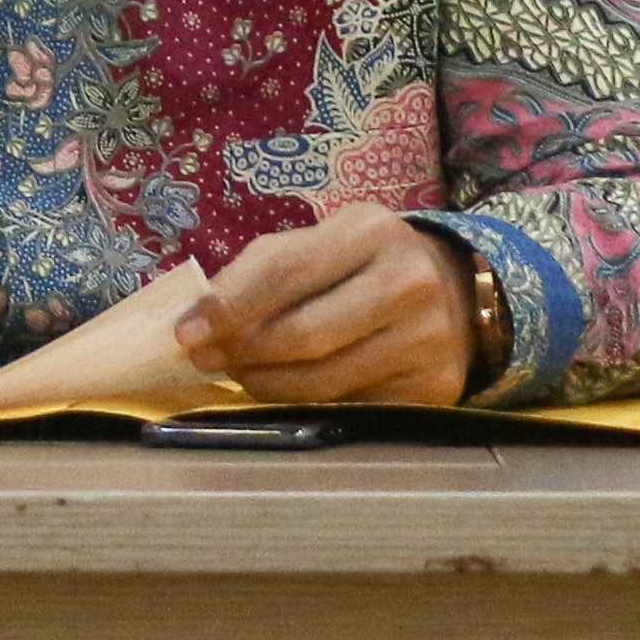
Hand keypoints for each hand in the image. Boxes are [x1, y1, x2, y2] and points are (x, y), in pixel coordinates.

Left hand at [178, 207, 474, 406]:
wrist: (453, 290)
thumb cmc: (364, 263)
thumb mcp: (322, 242)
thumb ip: (264, 270)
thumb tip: (200, 318)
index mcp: (372, 232)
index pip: (285, 273)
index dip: (229, 307)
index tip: (185, 332)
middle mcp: (408, 283)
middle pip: (303, 336)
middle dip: (242, 352)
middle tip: (206, 360)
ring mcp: (426, 340)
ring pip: (323, 382)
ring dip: (266, 385)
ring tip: (241, 375)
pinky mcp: (433, 388)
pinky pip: (350, 408)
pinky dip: (308, 404)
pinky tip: (290, 390)